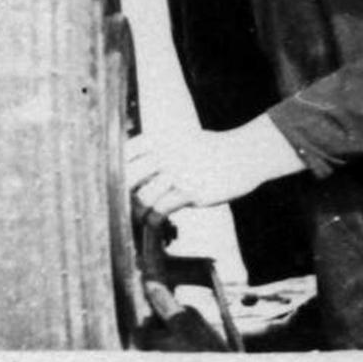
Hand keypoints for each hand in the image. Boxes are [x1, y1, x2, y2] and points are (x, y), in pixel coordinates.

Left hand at [125, 118, 302, 219]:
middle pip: (128, 177)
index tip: (118, 185)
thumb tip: (127, 176)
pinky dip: (154, 221)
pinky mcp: (192, 192)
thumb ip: (156, 153)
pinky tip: (158, 222)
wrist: (245, 154)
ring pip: (142, 198)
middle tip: (126, 206)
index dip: (117, 172)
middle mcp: (167, 153)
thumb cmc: (210, 152)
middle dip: (123, 195)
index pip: (125, 155)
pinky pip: (160, 212)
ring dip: (139, 212)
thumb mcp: (182, 142)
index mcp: (162, 139)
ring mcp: (180, 172)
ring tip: (144, 216)